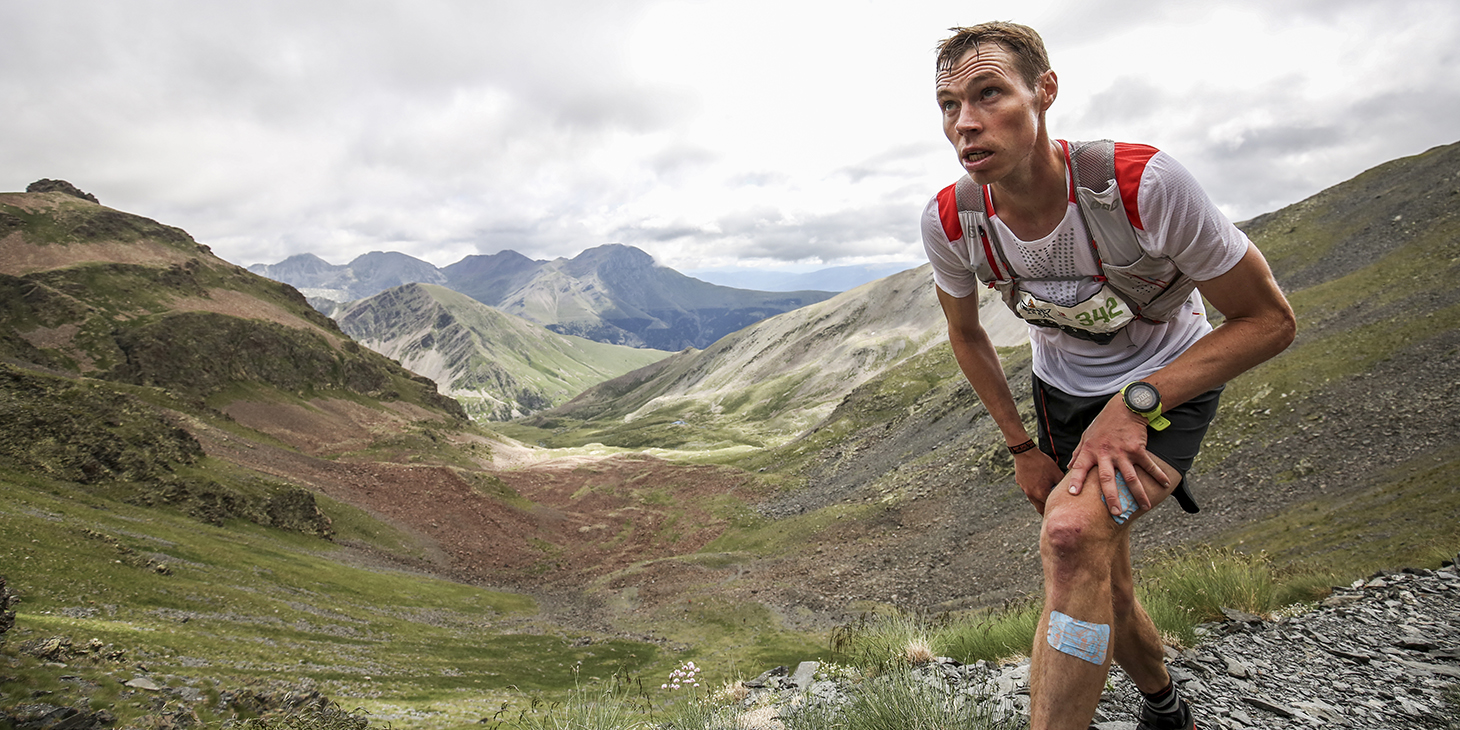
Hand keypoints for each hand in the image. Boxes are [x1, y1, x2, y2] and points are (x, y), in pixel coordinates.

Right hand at [1014, 448, 1064, 514]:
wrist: (1025, 453)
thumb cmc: (1042, 463)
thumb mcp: (1057, 473)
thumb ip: (1062, 484)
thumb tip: (1068, 489)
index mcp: (1041, 494)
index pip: (1049, 509)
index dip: (1055, 511)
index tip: (1059, 514)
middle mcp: (1031, 495)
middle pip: (1039, 509)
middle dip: (1046, 511)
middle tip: (1053, 511)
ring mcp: (1024, 489)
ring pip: (1033, 500)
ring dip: (1039, 500)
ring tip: (1046, 496)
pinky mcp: (1020, 483)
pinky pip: (1028, 491)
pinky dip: (1034, 491)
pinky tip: (1038, 483)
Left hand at [1065, 396, 1170, 515]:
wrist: (1125, 408)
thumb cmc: (1104, 423)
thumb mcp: (1087, 435)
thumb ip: (1078, 452)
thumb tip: (1069, 466)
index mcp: (1090, 450)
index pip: (1080, 467)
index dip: (1076, 480)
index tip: (1072, 493)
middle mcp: (1105, 453)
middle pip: (1107, 479)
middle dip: (1111, 497)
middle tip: (1115, 512)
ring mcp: (1122, 452)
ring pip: (1130, 477)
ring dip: (1138, 493)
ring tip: (1144, 507)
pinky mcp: (1137, 449)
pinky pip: (1148, 465)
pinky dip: (1157, 475)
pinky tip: (1164, 485)